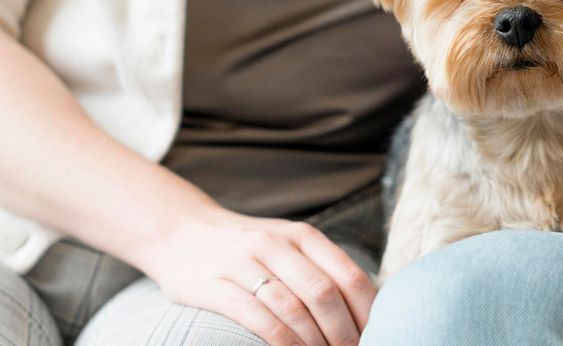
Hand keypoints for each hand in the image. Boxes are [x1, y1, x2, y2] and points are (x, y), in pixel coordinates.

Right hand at [137, 205, 375, 345]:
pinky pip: (255, 316)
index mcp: (303, 235)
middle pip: (324, 293)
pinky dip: (280, 340)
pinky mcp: (214, 285)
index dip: (367, 310)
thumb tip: (368, 303)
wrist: (180, 232)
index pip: (349, 274)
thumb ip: (322, 266)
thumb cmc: (248, 247)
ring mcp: (244, 263)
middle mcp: (276, 244)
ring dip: (315, 340)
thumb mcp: (288, 244)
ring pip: (292, 307)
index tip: (377, 334)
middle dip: (344, 331)